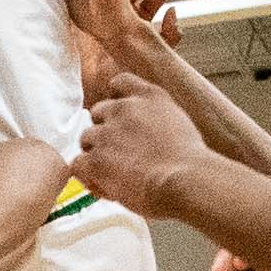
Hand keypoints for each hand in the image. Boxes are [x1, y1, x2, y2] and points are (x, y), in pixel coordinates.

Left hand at [74, 81, 212, 218]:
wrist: (186, 179)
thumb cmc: (192, 162)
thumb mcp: (180, 124)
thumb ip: (158, 119)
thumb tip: (148, 134)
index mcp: (149, 96)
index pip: (119, 83)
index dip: (115, 99)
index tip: (119, 117)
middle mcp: (124, 108)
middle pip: (98, 113)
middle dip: (106, 133)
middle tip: (122, 156)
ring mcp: (106, 133)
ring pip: (86, 139)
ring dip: (97, 156)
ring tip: (117, 176)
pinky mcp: (96, 159)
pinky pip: (78, 165)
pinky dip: (89, 177)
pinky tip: (108, 188)